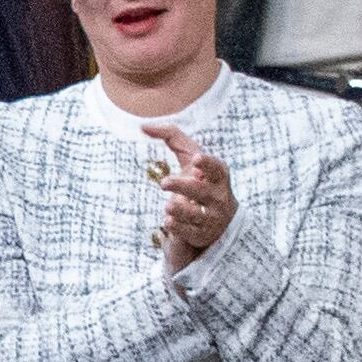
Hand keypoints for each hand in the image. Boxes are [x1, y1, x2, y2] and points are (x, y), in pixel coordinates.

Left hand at [140, 121, 234, 269]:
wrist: (217, 221)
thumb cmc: (200, 181)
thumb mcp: (191, 160)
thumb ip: (173, 138)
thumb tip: (143, 125)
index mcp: (218, 178)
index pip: (218, 169)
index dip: (208, 164)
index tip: (197, 159)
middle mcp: (217, 198)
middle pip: (202, 192)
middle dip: (184, 187)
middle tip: (164, 182)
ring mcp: (210, 218)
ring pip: (196, 215)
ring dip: (181, 210)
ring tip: (168, 206)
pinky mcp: (200, 235)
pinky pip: (188, 232)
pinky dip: (178, 228)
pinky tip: (168, 222)